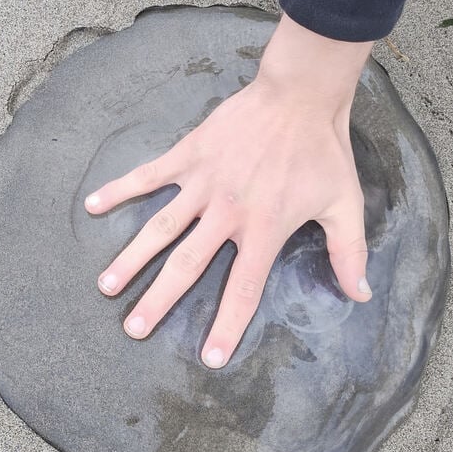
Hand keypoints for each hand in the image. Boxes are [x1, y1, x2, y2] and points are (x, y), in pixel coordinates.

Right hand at [84, 13, 373, 368]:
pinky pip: (149, 175)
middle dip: (158, 300)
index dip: (226, 326)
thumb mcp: (345, 204)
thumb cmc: (323, 151)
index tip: (207, 357)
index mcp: (264, 229)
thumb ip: (349, 253)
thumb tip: (360, 295)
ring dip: (132, 258)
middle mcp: (227, 213)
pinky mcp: (189, 155)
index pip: (242, 289)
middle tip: (133, 329)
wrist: (299, 94)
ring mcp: (204, 184)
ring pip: (160, 227)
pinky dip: (120, 189)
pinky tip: (92, 205)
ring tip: (106, 285)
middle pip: (187, 266)